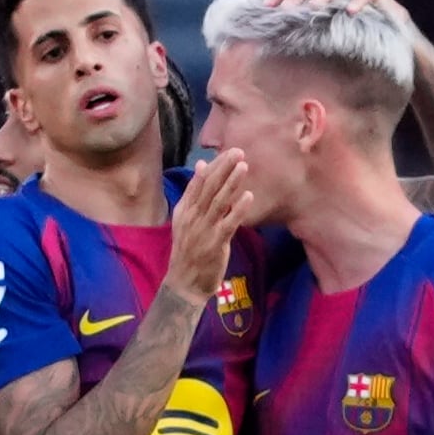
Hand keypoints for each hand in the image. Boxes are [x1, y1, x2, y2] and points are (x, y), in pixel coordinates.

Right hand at [163, 150, 251, 305]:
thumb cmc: (190, 251)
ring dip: (232, 183)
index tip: (228, 151)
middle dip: (223, 168)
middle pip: (209, 187)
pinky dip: (238, 209)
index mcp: (184, 209)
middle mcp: (192, 216)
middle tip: (238, 151)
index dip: (214, 166)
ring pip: (218, 201)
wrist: (184, 283)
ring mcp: (203, 229)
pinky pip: (228, 223)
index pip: (199, 182)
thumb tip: (201, 167)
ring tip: (244, 166)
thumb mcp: (186, 220)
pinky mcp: (215, 243)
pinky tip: (248, 197)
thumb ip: (195, 195)